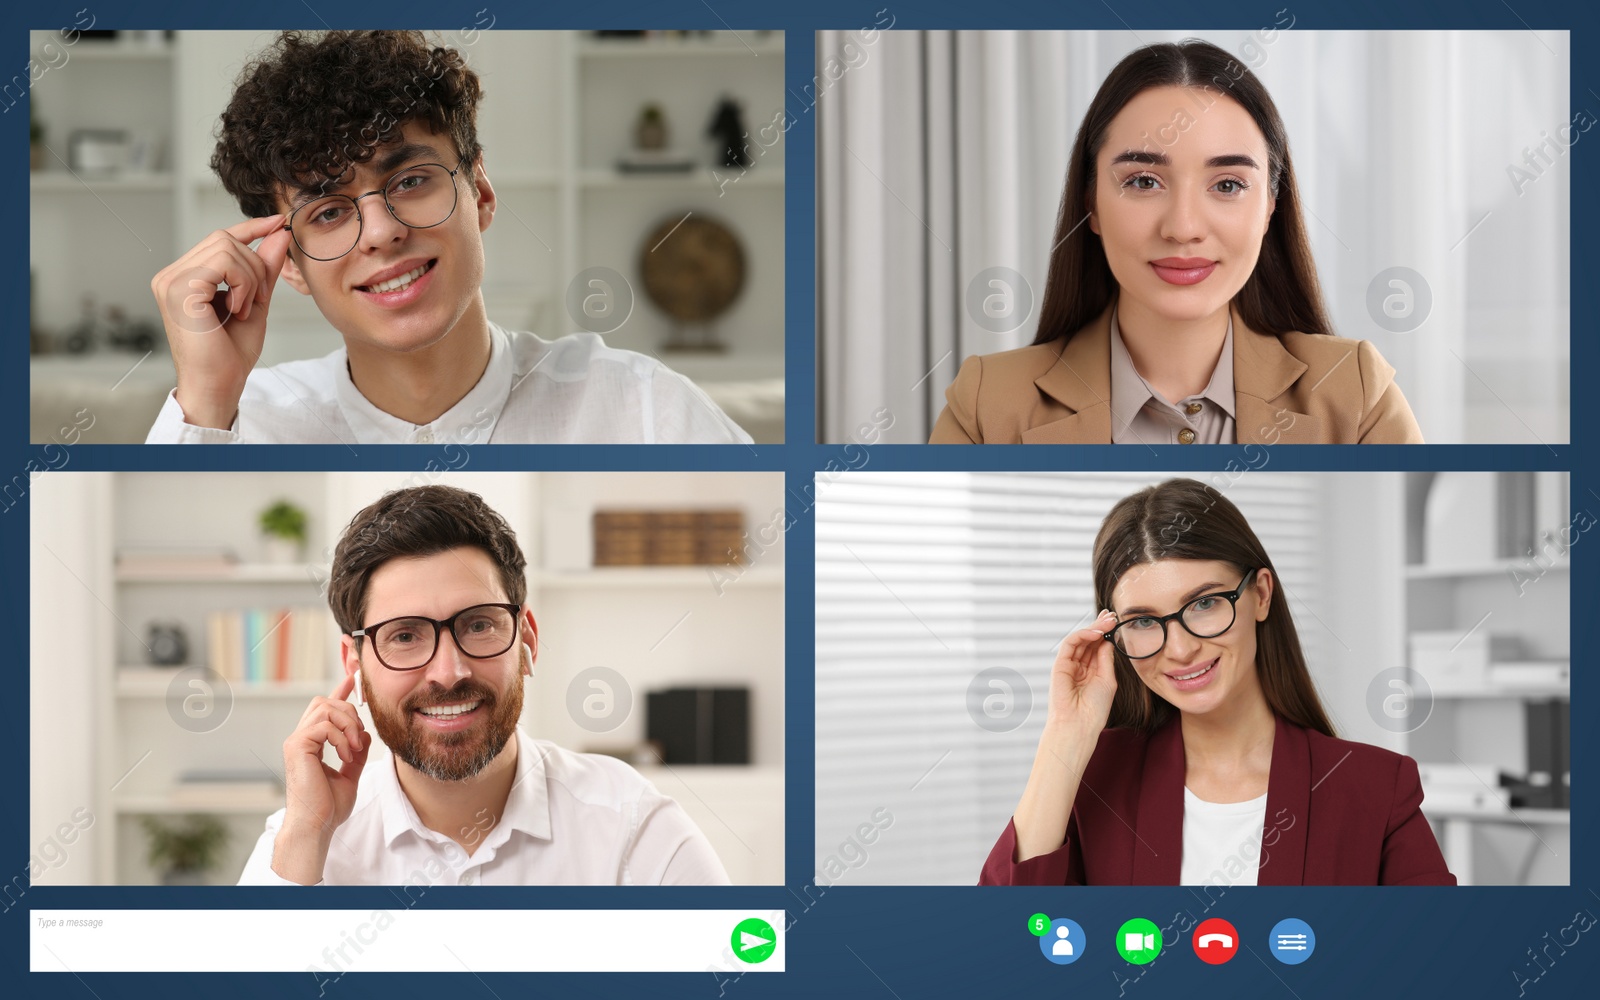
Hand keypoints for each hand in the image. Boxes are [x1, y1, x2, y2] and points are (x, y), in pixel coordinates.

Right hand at [150, 215, 291, 428]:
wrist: (219, 386)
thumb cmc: (231, 354)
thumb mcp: (256, 301)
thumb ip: (264, 268)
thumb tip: (279, 233)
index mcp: (185, 277)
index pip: (219, 239)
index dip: (250, 228)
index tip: (278, 223)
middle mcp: (171, 275)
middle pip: (224, 239)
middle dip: (255, 267)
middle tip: (256, 302)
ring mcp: (170, 280)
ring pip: (226, 247)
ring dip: (250, 279)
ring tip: (244, 310)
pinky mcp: (178, 288)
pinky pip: (223, 262)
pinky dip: (242, 284)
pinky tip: (238, 310)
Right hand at [272, 673, 367, 882]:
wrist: (316, 826)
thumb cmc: (328, 807)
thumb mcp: (350, 775)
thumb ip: (357, 753)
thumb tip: (365, 735)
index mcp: (312, 744)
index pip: (323, 708)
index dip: (339, 692)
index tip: (353, 679)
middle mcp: (301, 739)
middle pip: (324, 701)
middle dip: (348, 711)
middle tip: (360, 737)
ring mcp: (296, 741)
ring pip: (325, 708)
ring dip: (348, 725)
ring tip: (354, 749)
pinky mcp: (297, 747)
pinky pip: (324, 726)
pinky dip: (341, 738)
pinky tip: (347, 755)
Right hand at [1044, 609, 1119, 737]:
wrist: (1080, 724)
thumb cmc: (1095, 709)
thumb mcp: (1107, 680)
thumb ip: (1106, 660)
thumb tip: (1107, 641)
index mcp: (1091, 671)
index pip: (1098, 646)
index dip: (1106, 633)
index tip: (1116, 622)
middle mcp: (1079, 666)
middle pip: (1090, 640)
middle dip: (1101, 626)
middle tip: (1113, 615)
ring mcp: (1069, 664)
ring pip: (1081, 639)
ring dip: (1095, 628)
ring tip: (1108, 620)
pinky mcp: (1060, 664)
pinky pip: (1070, 644)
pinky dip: (1083, 635)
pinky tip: (1096, 632)